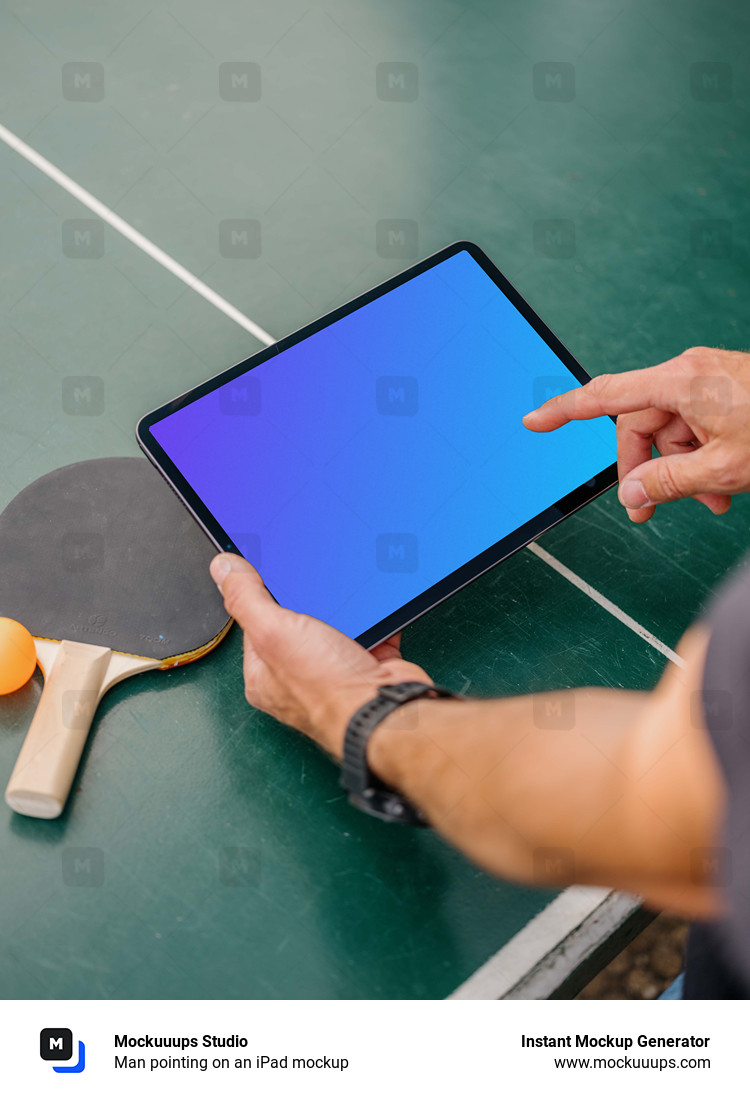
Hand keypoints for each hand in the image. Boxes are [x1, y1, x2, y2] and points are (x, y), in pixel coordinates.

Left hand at [209, 554, 431, 756]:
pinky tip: (374, 611)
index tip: (266, 573)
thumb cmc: (328, 689)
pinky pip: (369, 636)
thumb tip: (223, 569)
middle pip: (293, 626)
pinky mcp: (366, 669)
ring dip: (342, 611)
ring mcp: (332, 675)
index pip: (252, 626)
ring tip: (344, 597)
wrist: (384, 712)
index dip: (259, 598)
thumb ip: (245, 598)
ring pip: (333, 630)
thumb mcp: (273, 631)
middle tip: (310, 583)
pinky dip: (374, 622)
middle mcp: (295, 678)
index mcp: (263, 675)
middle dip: (305, 603)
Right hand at [523, 347, 749, 521]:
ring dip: (680, 470)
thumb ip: (668, 482)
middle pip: (640, 424)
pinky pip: (696, 426)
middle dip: (645, 469)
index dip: (564, 411)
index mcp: (680, 382)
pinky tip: (722, 488)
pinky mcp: (726, 390)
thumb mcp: (722, 468)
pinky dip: (702, 458)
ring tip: (708, 503)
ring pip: (672, 431)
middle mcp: (689, 373)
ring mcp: (709, 380)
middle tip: (650, 510)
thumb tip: (633, 494)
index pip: (604, 396)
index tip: (534, 422)